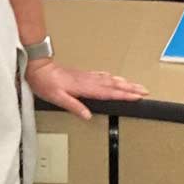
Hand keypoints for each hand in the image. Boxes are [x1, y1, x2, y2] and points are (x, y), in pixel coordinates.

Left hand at [24, 57, 146, 120]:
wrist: (38, 68)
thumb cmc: (46, 83)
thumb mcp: (58, 98)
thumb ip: (74, 106)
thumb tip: (88, 115)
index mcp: (85, 87)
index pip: (109, 93)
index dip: (124, 95)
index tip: (138, 96)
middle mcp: (88, 81)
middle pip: (114, 85)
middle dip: (130, 88)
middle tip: (145, 90)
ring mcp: (86, 77)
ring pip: (109, 79)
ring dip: (124, 82)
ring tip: (135, 85)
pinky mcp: (82, 75)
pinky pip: (101, 76)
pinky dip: (111, 78)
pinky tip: (114, 78)